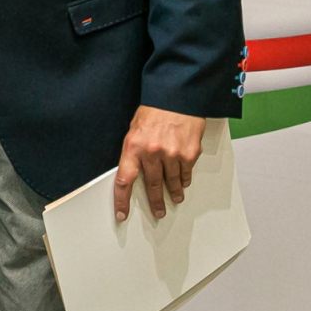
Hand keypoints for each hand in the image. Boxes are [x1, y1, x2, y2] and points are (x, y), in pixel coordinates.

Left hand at [113, 105, 205, 221]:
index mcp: (133, 146)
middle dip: (155, 202)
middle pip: (152, 186)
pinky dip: (184, 179)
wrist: (176, 97)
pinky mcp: (189, 153)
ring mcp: (172, 154)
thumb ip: (135, 152)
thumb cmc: (154, 111)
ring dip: (173, 193)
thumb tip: (135, 172)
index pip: (124, 180)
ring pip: (172, 183)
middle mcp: (152, 152)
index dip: (121, 200)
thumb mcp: (134, 130)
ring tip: (175, 198)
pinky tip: (183, 181)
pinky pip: (186, 173)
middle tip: (158, 211)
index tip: (121, 214)